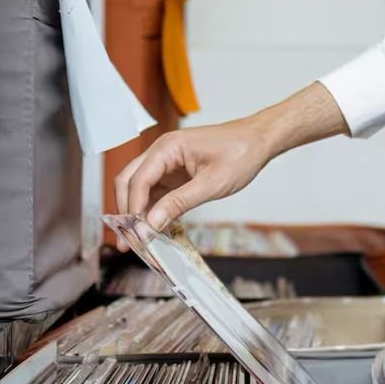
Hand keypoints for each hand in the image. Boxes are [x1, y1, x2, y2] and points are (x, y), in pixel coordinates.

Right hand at [112, 82, 349, 245]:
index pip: (138, 180)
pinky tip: (155, 230)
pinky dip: (153, 211)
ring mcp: (167, 163)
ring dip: (137, 213)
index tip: (135, 236)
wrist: (259, 141)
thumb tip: (151, 223)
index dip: (132, 209)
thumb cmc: (241, 153)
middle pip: (129, 182)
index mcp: (167, 148)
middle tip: (127, 242)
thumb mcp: (212, 183)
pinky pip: (156, 193)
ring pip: (140, 189)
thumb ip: (179, 203)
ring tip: (139, 242)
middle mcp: (162, 153)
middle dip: (125, 212)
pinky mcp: (176, 173)